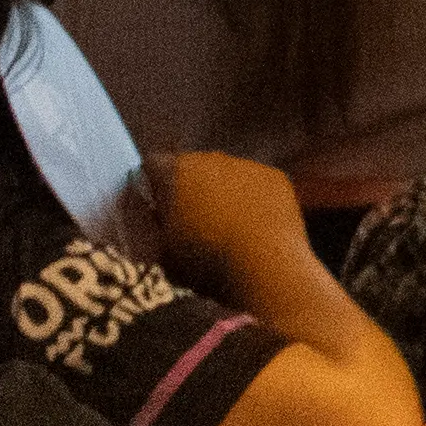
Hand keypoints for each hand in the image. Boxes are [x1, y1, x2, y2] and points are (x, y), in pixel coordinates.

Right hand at [150, 145, 307, 294]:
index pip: (151, 166)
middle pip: (190, 167)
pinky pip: (256, 184)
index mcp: (174, 171)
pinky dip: (253, 199)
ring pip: (226, 174)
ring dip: (222, 192)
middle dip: (187, 188)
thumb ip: (150, 224)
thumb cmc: (203, 262)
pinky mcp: (276, 177)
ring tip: (226, 226)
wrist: (264, 267)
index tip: (154, 209)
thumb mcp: (159, 250)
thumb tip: (152, 214)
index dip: (149, 186)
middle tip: (190, 220)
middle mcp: (210, 158)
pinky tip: (255, 225)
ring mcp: (247, 165)